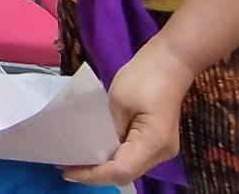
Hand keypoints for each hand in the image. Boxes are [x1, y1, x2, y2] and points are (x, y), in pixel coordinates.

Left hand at [62, 40, 192, 186]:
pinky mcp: (158, 143)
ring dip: (105, 168)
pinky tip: (97, 153)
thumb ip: (108, 130)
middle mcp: (161, 153)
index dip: (93, 175)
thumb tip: (95, 149)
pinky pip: (133, 158)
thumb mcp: (118, 102)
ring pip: (130, 168)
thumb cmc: (143, 77)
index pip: (121, 171)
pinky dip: (114, 158)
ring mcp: (162, 150)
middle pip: (126, 174)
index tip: (68, 171)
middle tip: (68, 168)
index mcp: (153, 142)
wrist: (170, 62)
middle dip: (96, 174)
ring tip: (78, 162)